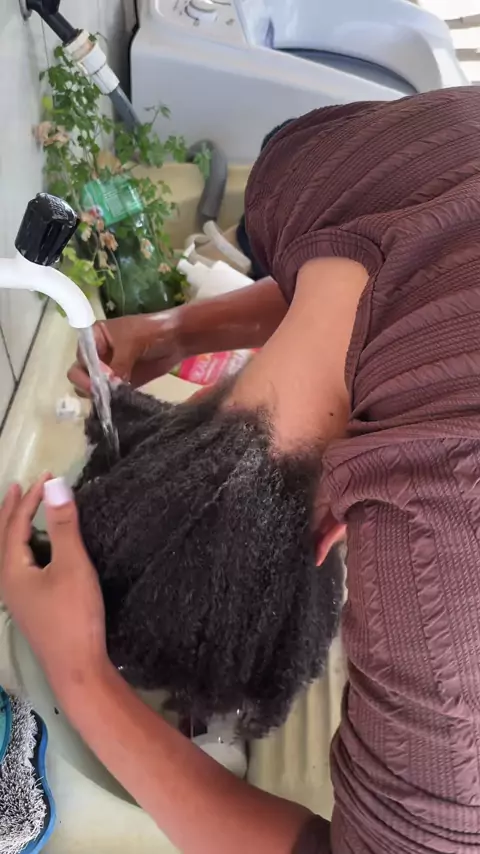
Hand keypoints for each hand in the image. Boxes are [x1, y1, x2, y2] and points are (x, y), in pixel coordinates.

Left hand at [0, 476, 107, 689]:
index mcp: (10, 569)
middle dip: (12, 510)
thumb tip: (57, 485)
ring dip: (16, 527)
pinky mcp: (29, 606)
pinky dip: (25, 545)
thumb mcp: (72, 565)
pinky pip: (18, 564)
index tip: (48, 475)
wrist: (77, 668)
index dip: (30, 497)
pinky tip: (39, 549)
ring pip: (9, 552)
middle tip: (21, 486)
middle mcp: (6, 581)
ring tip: (25, 511)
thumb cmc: (74, 615)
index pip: (15, 523)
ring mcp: (16, 596)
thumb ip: (65, 524)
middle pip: (3, 537)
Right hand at [67, 311, 183, 395]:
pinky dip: (110, 400)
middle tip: (104, 393)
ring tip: (113, 398)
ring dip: (98, 394)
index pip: (81, 356)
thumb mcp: (132, 343)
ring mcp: (106, 370)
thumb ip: (119, 364)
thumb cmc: (152, 332)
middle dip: (87, 384)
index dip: (88, 368)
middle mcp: (96, 354)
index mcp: (94, 337)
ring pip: (90, 387)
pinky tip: (118, 403)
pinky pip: (107, 395)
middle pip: (79, 373)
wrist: (176, 339)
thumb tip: (109, 386)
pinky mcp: (118, 383)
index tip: (104, 378)